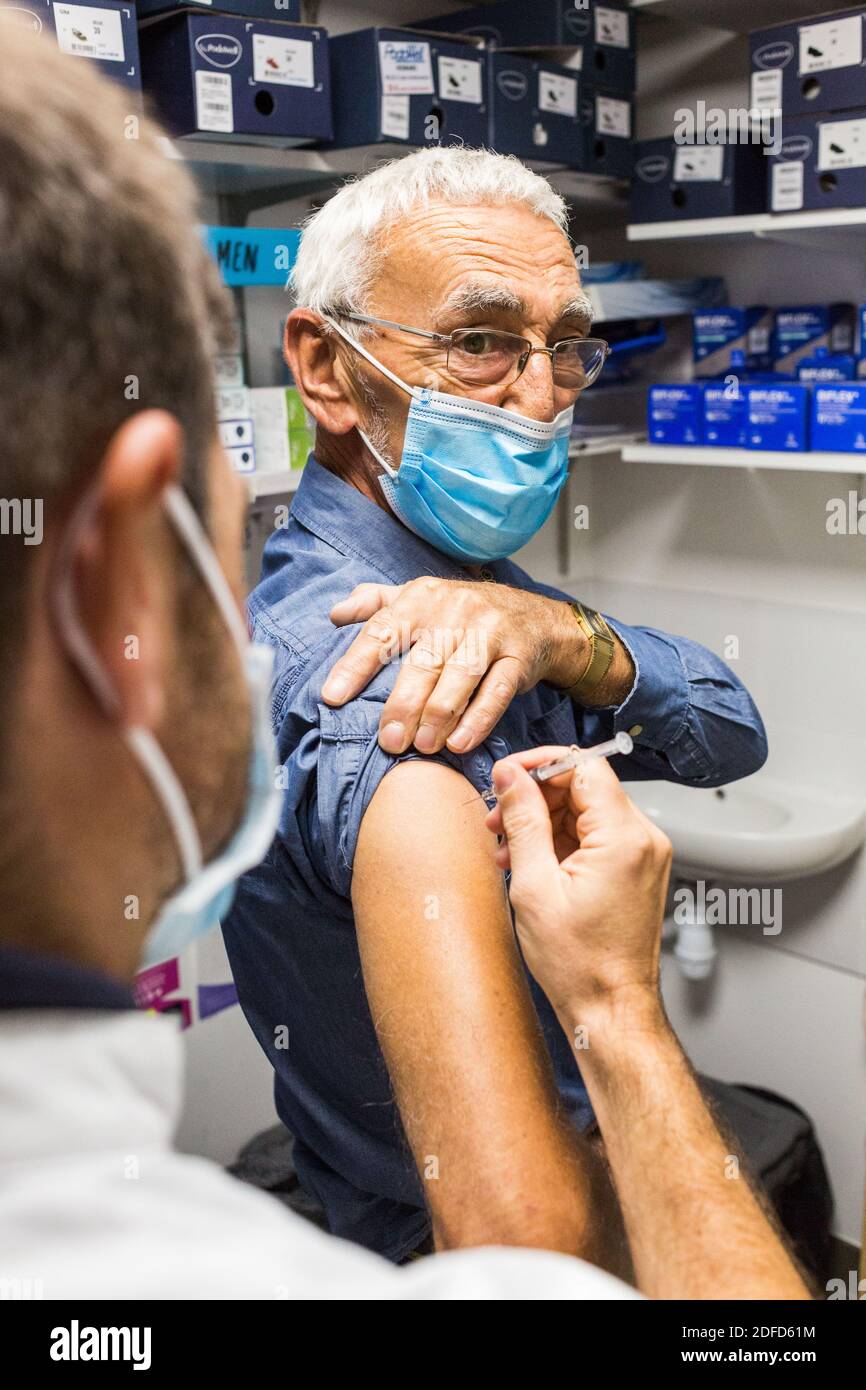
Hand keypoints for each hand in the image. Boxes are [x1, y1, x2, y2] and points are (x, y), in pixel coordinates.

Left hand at [321, 578, 587, 755]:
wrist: (536, 617)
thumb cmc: (462, 614)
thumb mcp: (419, 598)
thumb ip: (375, 604)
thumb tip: (335, 615)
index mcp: (422, 597)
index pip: (383, 631)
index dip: (356, 665)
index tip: (332, 696)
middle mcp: (456, 611)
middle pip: (423, 661)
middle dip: (403, 704)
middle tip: (389, 741)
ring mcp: (491, 632)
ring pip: (460, 677)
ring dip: (439, 715)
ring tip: (422, 747)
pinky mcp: (519, 657)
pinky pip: (497, 691)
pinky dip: (478, 719)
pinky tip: (459, 744)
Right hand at [485, 747, 671, 1024]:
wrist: (610, 1009)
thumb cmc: (579, 964)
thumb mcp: (534, 886)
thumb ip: (523, 820)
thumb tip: (511, 776)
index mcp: (624, 837)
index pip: (584, 765)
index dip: (540, 764)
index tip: (507, 776)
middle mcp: (644, 839)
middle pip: (584, 786)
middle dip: (535, 797)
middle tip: (497, 820)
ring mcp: (644, 855)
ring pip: (587, 810)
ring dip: (543, 821)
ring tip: (507, 850)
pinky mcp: (636, 869)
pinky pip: (596, 835)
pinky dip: (561, 841)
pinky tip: (530, 862)